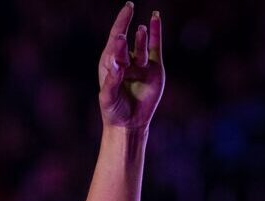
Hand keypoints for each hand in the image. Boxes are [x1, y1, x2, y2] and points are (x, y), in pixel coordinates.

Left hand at [97, 4, 163, 129]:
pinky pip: (155, 46)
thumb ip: (112, 81)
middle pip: (124, 43)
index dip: (119, 25)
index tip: (126, 12)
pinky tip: (155, 17)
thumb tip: (118, 65)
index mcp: (110, 64)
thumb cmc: (114, 111)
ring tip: (140, 30)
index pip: (113, 42)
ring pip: (140, 46)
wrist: (130, 123)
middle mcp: (125, 60)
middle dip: (124, 36)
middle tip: (122, 37)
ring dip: (140, 38)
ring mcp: (140, 63)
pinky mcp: (154, 67)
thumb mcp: (108, 98)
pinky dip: (156, 32)